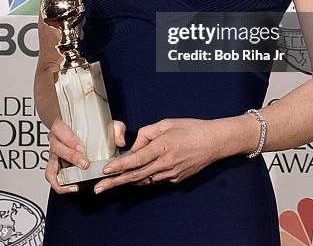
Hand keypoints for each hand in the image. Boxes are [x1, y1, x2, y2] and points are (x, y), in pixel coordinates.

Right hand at [45, 116, 126, 193]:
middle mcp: (55, 140)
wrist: (81, 131)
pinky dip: (60, 185)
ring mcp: (53, 155)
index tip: (82, 148)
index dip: (70, 140)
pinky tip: (73, 187)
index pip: (61, 130)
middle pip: (57, 149)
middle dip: (71, 157)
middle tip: (85, 164)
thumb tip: (120, 141)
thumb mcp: (105, 125)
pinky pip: (52, 178)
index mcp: (62, 126)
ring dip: (62, 178)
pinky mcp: (55, 167)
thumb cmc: (91, 127)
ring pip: (51, 167)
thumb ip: (115, 129)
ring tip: (76, 184)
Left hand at [94, 118, 219, 193]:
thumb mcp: (166, 124)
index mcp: (162, 147)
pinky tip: (139, 172)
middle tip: (98, 188)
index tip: (105, 170)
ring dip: (128, 180)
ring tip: (111, 182)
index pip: (136, 159)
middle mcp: (165, 164)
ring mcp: (170, 174)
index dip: (119, 166)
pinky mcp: (175, 180)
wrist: (213, 142)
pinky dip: (145, 176)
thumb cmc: (190, 129)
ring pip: (144, 179)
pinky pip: (155, 179)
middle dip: (115, 183)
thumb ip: (147, 133)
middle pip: (135, 175)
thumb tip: (135, 145)